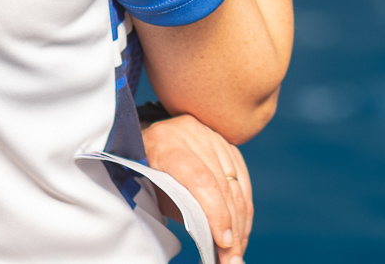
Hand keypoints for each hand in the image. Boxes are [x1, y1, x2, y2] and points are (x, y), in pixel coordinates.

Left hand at [141, 113, 251, 263]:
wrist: (141, 135)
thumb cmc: (141, 169)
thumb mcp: (151, 189)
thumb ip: (178, 206)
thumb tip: (211, 238)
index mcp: (165, 144)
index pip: (200, 180)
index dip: (216, 213)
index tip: (223, 244)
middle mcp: (192, 134)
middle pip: (222, 185)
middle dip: (232, 229)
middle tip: (232, 261)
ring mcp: (211, 134)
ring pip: (236, 184)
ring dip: (241, 224)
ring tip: (237, 253)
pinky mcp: (224, 141)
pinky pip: (241, 178)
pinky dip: (244, 207)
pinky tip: (242, 231)